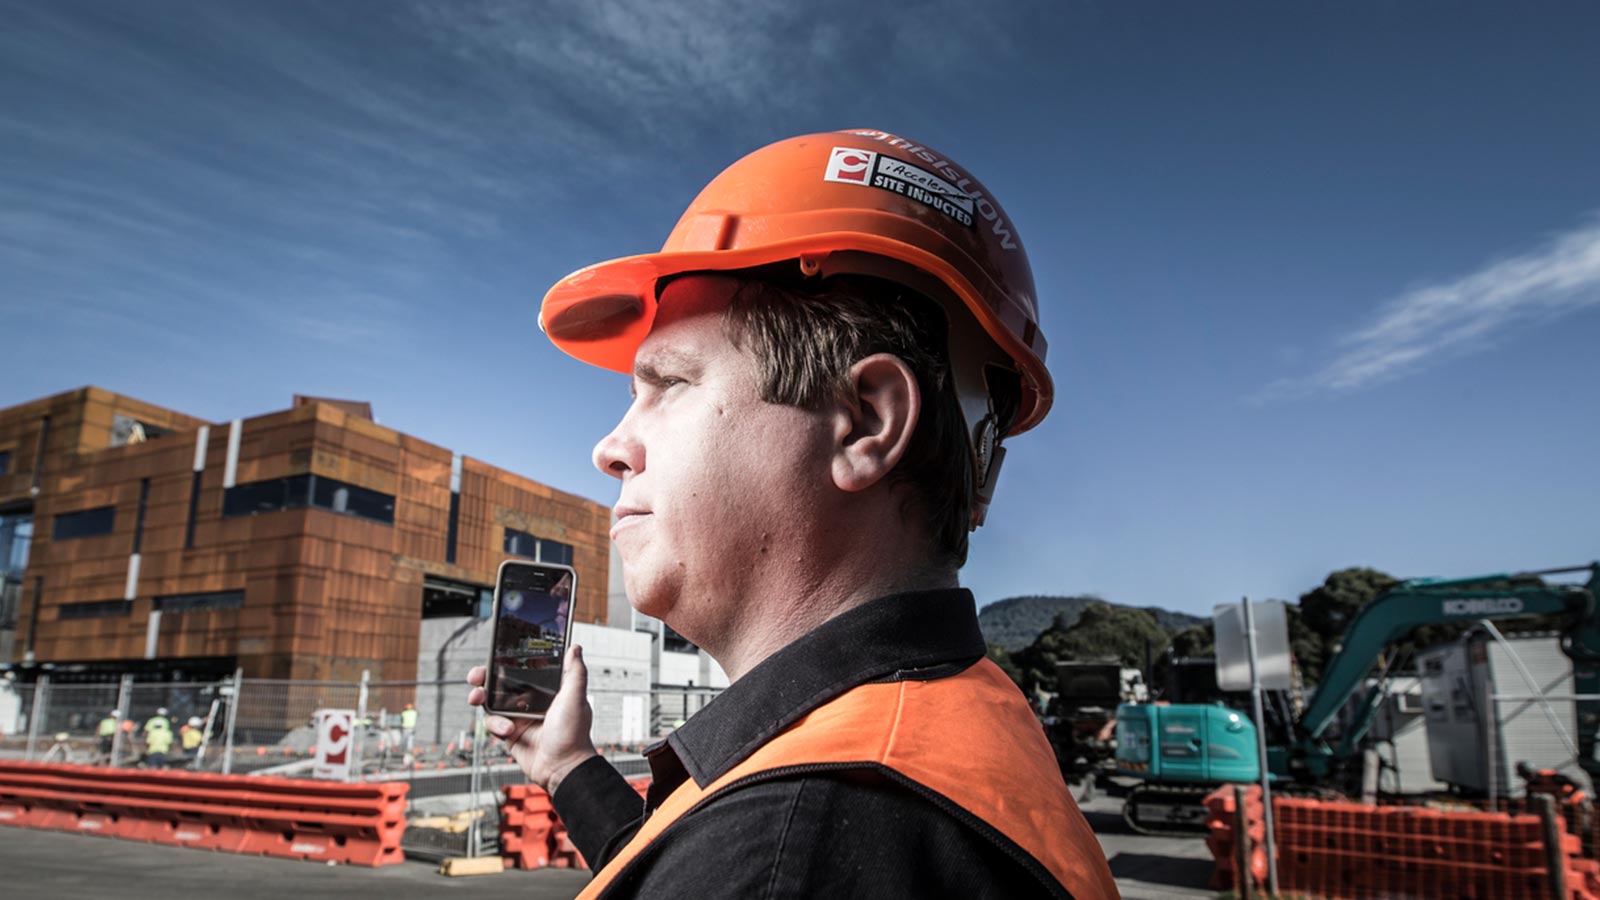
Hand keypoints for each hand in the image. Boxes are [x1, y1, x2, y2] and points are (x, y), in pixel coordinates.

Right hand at [467, 643, 597, 795]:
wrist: (562, 768)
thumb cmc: (573, 735)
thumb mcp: (575, 697)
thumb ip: (574, 672)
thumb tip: (575, 648)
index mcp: (546, 690)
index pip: (522, 670)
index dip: (507, 663)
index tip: (495, 657)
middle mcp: (531, 702)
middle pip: (501, 684)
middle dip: (485, 678)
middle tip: (477, 677)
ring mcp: (519, 718)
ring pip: (492, 702)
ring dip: (483, 699)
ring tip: (479, 698)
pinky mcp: (510, 734)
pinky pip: (493, 724)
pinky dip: (495, 724)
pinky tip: (508, 729)